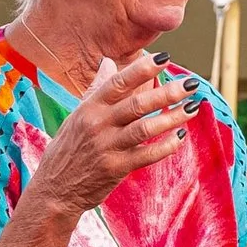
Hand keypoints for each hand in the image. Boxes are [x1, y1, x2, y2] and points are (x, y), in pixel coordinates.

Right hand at [14, 56, 193, 229]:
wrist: (54, 189)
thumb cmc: (69, 148)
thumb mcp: (77, 115)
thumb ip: (96, 88)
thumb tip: (108, 62)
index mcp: (89, 107)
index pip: (118, 82)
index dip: (142, 69)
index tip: (164, 57)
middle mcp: (97, 124)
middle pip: (137, 104)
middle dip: (167, 92)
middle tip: (192, 84)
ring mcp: (106, 147)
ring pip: (145, 128)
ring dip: (172, 117)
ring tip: (192, 108)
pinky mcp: (115, 168)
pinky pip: (146, 155)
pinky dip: (166, 146)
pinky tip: (181, 137)